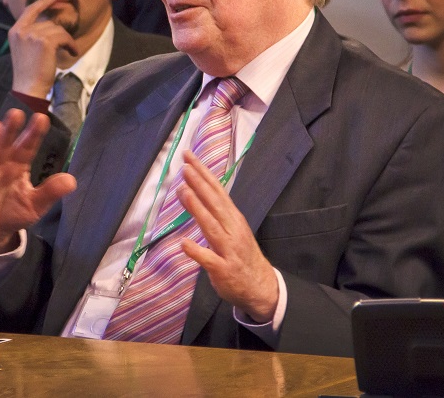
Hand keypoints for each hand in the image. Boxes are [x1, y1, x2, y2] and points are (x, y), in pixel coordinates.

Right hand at [0, 109, 76, 253]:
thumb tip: (72, 181)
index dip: (33, 135)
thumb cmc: (13, 213)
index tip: (42, 119)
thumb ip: (50, 192)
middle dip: (10, 131)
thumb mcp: (35, 205)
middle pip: (5, 146)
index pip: (27, 148)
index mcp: (17, 167)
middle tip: (16, 113)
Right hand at [8, 0, 78, 96]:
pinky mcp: (45, 42)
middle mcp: (22, 30)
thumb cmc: (28, 73)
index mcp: (15, 31)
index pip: (29, 10)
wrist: (28, 88)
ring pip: (58, 29)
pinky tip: (72, 52)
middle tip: (66, 44)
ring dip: (66, 40)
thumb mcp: (24, 49)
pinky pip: (64, 36)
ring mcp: (33, 35)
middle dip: (59, 33)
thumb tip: (50, 24)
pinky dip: (71, 44)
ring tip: (69, 51)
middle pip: (48, 22)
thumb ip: (31, 34)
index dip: (43, 2)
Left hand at [176, 151, 278, 322]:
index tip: (189, 157)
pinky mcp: (223, 269)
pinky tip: (184, 244)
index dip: (203, 173)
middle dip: (199, 184)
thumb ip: (214, 211)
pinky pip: (209, 260)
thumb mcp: (231, 228)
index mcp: (233, 218)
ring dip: (197, 209)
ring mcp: (228, 249)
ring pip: (212, 226)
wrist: (260, 286)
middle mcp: (232, 229)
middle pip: (215, 203)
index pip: (217, 191)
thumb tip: (193, 191)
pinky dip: (197, 251)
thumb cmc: (241, 254)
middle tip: (185, 167)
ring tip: (183, 192)